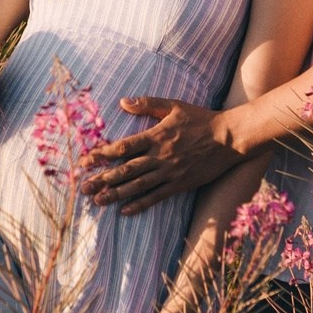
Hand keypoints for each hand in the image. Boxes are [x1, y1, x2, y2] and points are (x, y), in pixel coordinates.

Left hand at [81, 97, 244, 213]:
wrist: (229, 138)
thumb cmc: (201, 119)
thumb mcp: (174, 105)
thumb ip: (147, 103)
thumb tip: (123, 101)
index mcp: (156, 136)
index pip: (123, 147)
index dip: (102, 154)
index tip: (85, 160)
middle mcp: (160, 156)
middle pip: (126, 170)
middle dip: (102, 179)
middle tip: (83, 187)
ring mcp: (170, 172)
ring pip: (138, 186)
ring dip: (116, 194)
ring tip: (98, 201)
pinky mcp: (180, 184)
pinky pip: (156, 196)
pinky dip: (140, 204)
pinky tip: (125, 211)